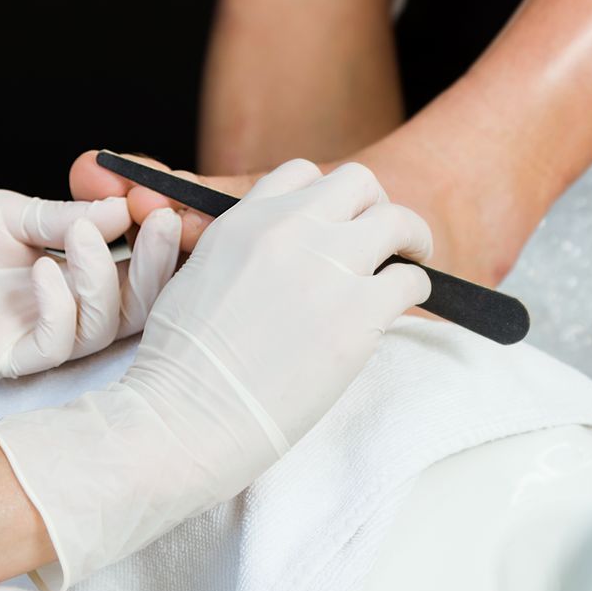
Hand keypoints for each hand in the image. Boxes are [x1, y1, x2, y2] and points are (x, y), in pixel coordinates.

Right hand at [0, 159, 431, 590]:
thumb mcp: (178, 280)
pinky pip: (410, 280)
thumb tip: (211, 239)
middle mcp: (290, 230)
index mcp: (244, 221)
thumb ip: (213, 249)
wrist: (186, 417)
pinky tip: (405, 306)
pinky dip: (416, 288)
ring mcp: (328, 267)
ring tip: (412, 262)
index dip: (327, 199)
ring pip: (398, 220)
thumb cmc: (174, 367)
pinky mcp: (359, 313)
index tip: (335, 225)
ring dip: (411, 239)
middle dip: (375, 207)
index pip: (300, 173)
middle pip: (359, 183)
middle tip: (383, 240)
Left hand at [0, 185, 180, 380]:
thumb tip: (128, 208)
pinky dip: (61, 306)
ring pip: (102, 329)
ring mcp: (36, 340)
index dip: (162, 247)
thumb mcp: (7, 211)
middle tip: (163, 221)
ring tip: (81, 235)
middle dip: (157, 267)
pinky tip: (43, 269)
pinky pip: (55, 346)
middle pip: (135, 308)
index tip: (176, 208)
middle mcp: (62, 314)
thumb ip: (65, 218)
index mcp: (71, 277)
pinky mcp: (5, 360)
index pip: (136, 272)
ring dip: (103, 279)